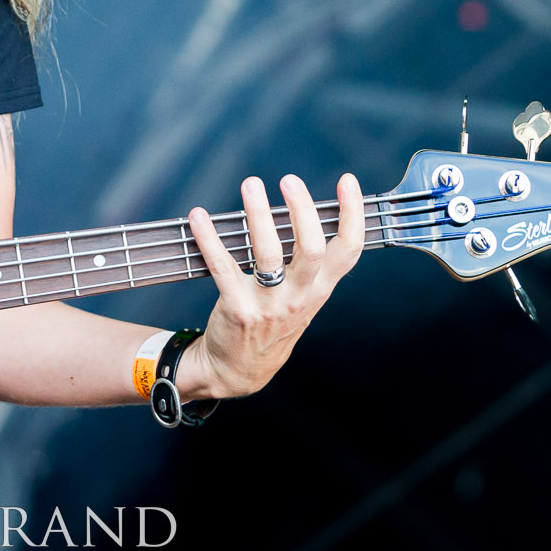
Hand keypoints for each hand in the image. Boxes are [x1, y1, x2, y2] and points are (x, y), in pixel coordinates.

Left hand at [180, 172, 364, 398]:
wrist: (241, 370)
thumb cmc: (272, 322)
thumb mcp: (303, 298)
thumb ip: (309, 263)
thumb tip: (304, 208)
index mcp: (319, 289)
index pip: (348, 251)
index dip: (352, 215)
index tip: (347, 181)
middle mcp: (299, 296)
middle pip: (312, 249)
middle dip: (302, 210)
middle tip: (289, 180)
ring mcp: (268, 304)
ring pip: (268, 254)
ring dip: (258, 215)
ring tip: (251, 185)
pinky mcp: (237, 308)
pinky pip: (222, 266)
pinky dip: (209, 239)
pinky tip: (198, 217)